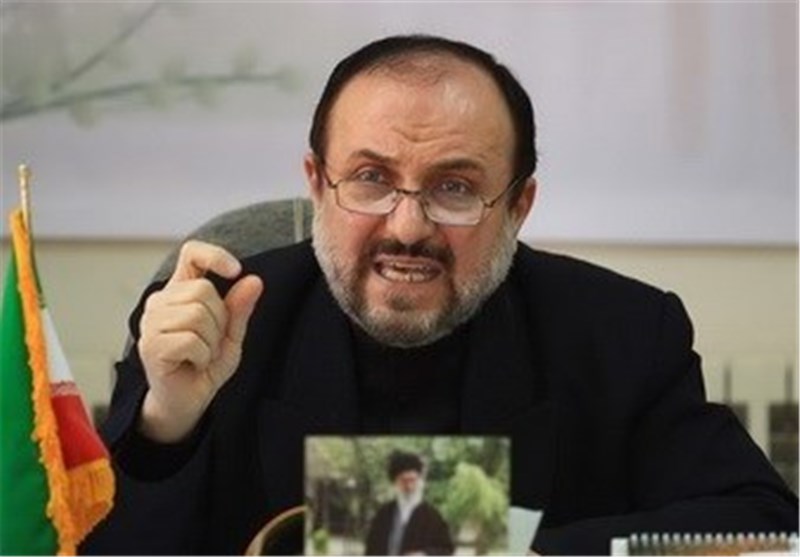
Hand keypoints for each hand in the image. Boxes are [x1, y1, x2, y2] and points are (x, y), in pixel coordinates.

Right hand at [137, 240, 262, 442]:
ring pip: (197, 314)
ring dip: (211, 340)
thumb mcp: (231, 335)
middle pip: (202, 289)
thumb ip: (240, 308)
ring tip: (202, 353)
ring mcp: (150, 323)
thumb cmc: (204, 365)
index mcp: (179, 291)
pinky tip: (194, 363)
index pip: (192, 254)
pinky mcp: (150, 346)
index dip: (215, 255)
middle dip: (219, 319)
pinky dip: (202, 355)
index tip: (235, 271)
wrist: (185, 402)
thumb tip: (253, 280)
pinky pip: (191, 340)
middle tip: (211, 341)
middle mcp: (159, 302)